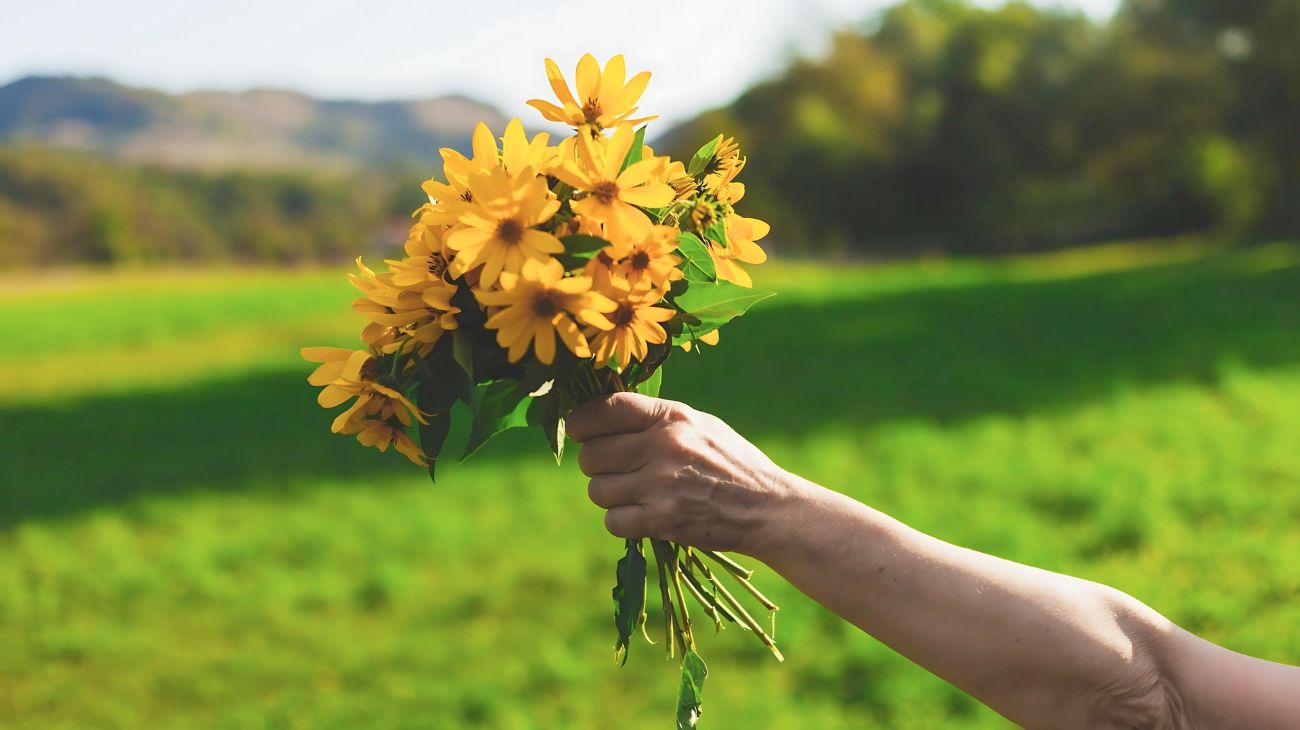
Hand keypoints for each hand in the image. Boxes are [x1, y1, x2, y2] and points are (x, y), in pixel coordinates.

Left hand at [566, 392, 800, 556]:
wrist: (768, 508)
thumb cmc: (732, 463)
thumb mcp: (701, 425)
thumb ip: (657, 418)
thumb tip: (605, 414)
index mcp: (673, 417)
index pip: (606, 409)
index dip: (581, 421)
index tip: (577, 430)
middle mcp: (664, 446)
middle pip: (592, 455)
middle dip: (595, 465)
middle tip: (614, 470)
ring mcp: (662, 485)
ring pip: (598, 490)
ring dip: (609, 496)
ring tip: (634, 495)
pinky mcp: (663, 520)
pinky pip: (613, 521)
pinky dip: (622, 521)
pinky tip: (643, 515)